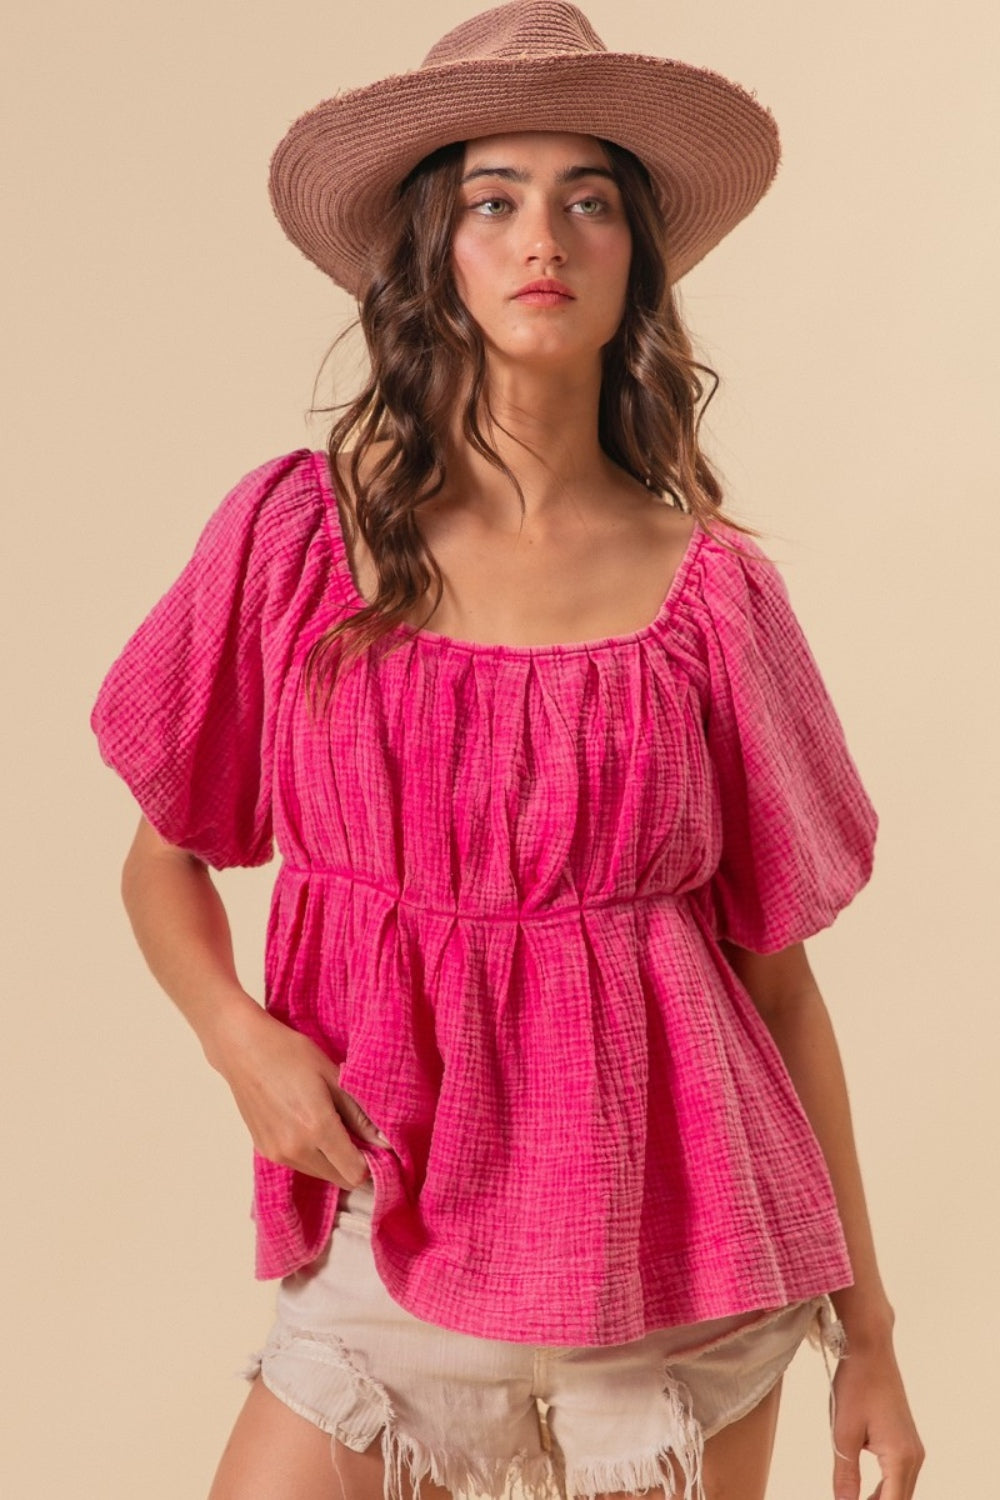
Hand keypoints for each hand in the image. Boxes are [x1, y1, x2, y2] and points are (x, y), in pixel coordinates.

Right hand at [209, 1003, 386, 1188]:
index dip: (372, 1164)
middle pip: (338, 1179)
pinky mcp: (263, 1150)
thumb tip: (384, 1142)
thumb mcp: (332, 1076)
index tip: (377, 1147)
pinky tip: (309, 1126)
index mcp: (317, 1129)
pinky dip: (311, 1154)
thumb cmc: (290, 1053)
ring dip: (332, 1160)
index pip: (354, 1173)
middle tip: (359, 1135)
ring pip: (318, 1174)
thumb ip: (359, 1114)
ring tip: (333, 1126)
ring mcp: (276, 1153)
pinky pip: (298, 1164)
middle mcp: (295, 1149)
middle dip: (353, 1163)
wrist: (242, 1049)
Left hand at [831, 1336, 923, 1498]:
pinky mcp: (905, 1440)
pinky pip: (898, 1475)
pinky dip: (884, 1489)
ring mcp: (912, 1448)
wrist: (870, 1349)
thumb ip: (846, 1474)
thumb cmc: (856, 1384)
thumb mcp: (843, 1433)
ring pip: (900, 1490)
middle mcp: (913, 1456)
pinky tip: (864, 1493)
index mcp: (900, 1457)